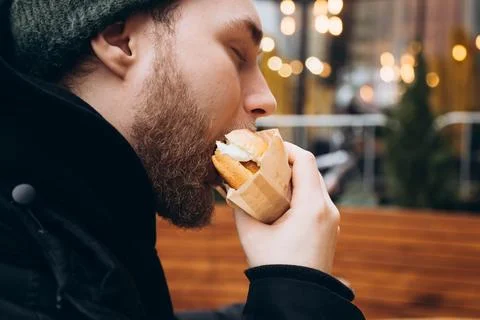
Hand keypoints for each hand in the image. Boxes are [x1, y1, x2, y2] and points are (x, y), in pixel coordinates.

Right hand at [233, 142, 339, 273]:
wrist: (297, 297)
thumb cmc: (274, 266)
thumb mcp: (250, 233)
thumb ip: (239, 205)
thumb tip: (228, 185)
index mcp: (312, 206)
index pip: (305, 160)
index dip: (286, 148)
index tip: (267, 146)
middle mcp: (328, 209)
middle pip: (311, 170)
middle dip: (287, 162)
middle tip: (264, 161)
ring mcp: (332, 220)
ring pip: (315, 185)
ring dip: (295, 178)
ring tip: (271, 180)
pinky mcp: (330, 229)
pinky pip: (317, 200)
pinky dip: (302, 193)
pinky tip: (282, 201)